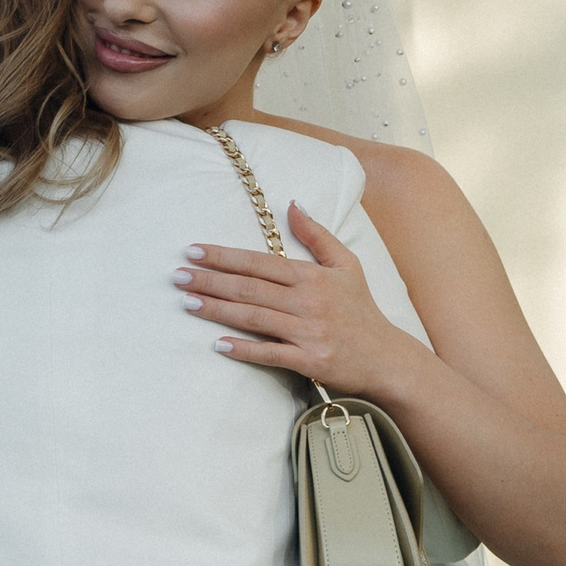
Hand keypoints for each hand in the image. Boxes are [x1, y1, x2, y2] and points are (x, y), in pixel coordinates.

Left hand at [174, 202, 421, 398]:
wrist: (389, 359)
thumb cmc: (362, 310)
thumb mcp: (347, 265)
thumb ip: (317, 235)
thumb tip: (292, 205)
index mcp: (313, 277)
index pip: (260, 262)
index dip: (224, 256)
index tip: (193, 251)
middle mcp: (309, 302)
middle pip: (250, 288)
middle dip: (210, 281)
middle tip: (177, 277)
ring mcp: (309, 332)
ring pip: (254, 317)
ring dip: (217, 310)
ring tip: (187, 303)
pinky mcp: (311, 361)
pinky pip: (271, 353)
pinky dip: (244, 349)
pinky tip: (219, 344)